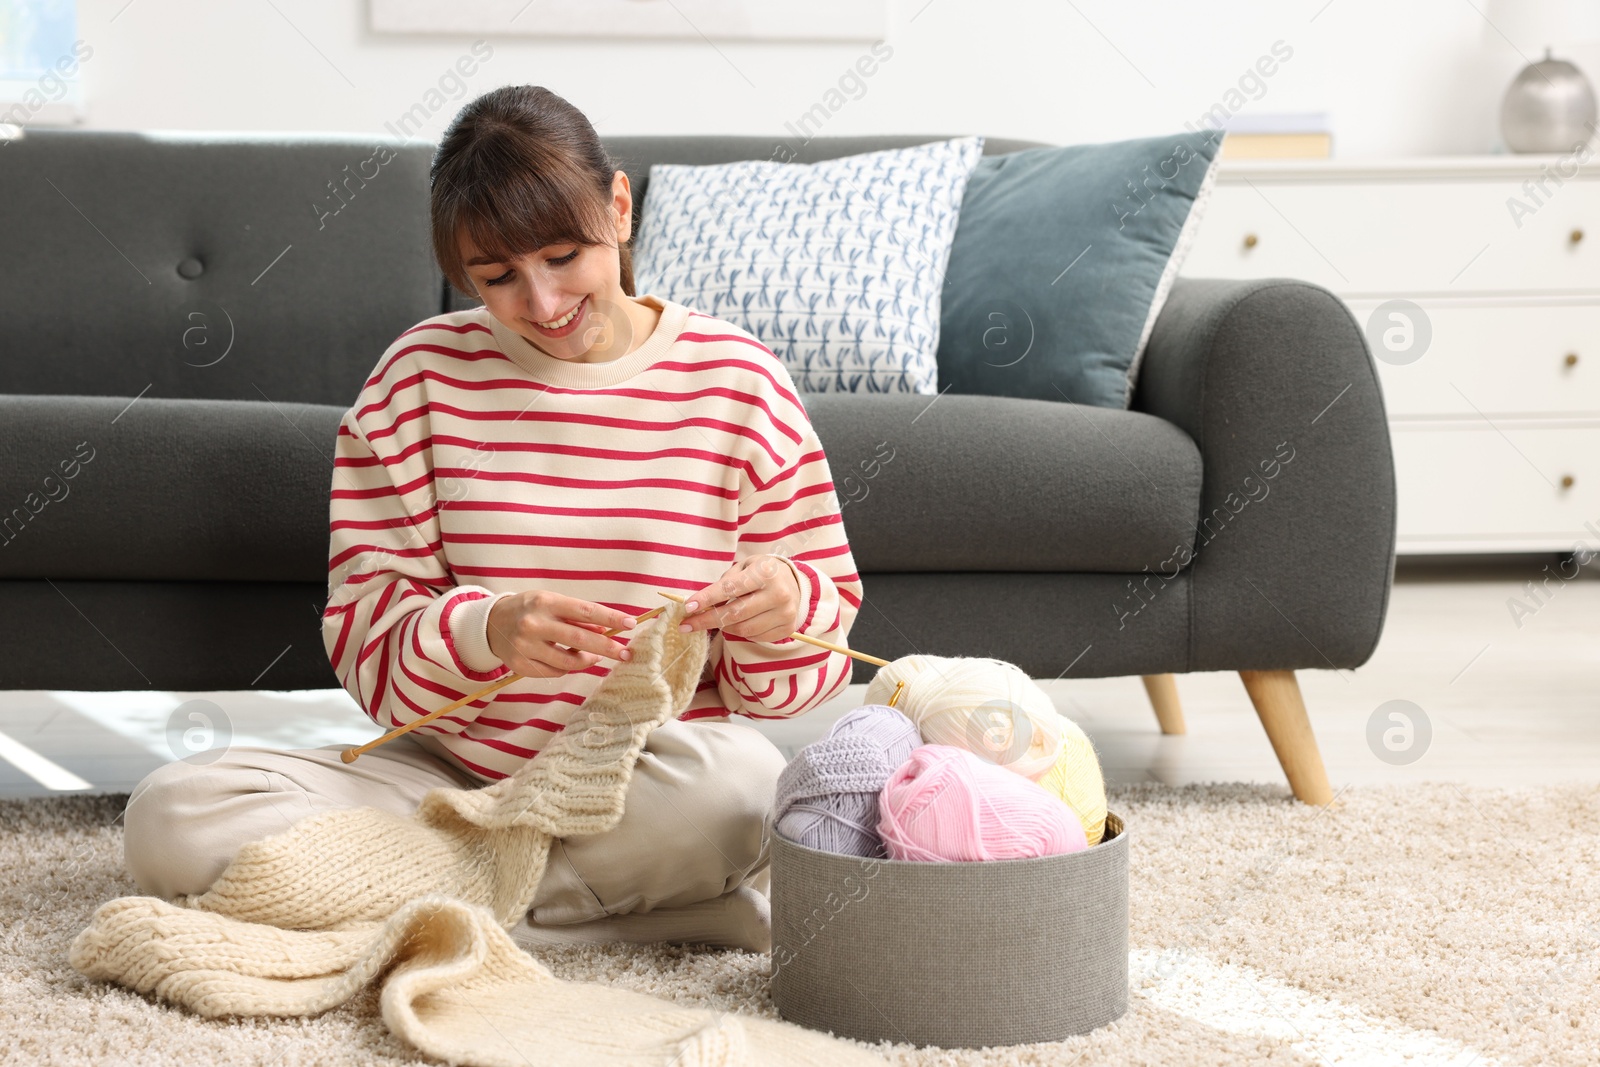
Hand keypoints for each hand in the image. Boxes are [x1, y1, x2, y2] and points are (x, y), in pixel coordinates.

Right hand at [486, 590, 637, 677]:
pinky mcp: (520, 665)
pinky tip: (570, 660)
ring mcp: (526, 646)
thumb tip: (605, 631)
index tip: (630, 623)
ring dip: (588, 660)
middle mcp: (534, 624)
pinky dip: (567, 667)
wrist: (491, 623)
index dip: (610, 618)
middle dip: (607, 647)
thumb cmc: (530, 609)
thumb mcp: (552, 602)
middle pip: (580, 640)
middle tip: (626, 653)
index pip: (585, 611)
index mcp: (546, 602)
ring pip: (568, 661)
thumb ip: (577, 617)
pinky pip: (554, 672)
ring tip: (595, 656)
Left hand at [679, 555, 801, 642]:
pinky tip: (740, 622)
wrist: (795, 582)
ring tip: (718, 619)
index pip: (730, 589)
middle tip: (686, 625)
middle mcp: (778, 594)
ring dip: (724, 627)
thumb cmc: (763, 572)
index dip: (707, 599)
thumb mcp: (745, 567)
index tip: (688, 608)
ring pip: (743, 630)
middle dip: (706, 620)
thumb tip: (699, 606)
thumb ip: (724, 583)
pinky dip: (741, 632)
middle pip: (734, 614)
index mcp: (765, 573)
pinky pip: (755, 637)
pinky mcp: (787, 628)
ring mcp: (785, 613)